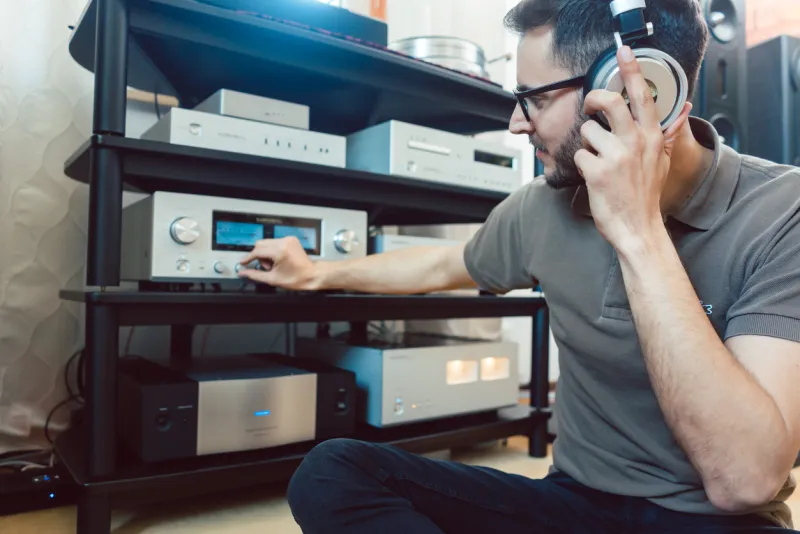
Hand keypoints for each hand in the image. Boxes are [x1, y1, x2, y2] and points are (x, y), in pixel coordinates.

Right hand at [237, 237, 317, 289]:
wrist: (312, 275)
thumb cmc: (297, 278)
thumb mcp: (273, 279)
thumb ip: (256, 275)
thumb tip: (244, 273)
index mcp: (280, 251)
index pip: (257, 251)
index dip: (248, 258)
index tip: (243, 263)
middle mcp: (284, 242)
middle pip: (260, 244)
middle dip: (259, 256)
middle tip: (267, 267)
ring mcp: (288, 239)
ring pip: (267, 242)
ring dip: (266, 253)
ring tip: (274, 264)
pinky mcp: (291, 239)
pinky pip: (275, 242)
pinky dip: (273, 250)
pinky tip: (279, 259)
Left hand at [574, 46, 690, 251]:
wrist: (638, 228)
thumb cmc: (646, 195)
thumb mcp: (663, 161)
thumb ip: (668, 134)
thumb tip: (683, 110)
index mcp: (653, 136)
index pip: (643, 95)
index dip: (632, 70)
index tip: (624, 52)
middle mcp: (636, 141)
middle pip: (608, 101)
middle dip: (593, 99)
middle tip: (591, 106)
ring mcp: (617, 155)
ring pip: (588, 130)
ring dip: (587, 144)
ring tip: (598, 159)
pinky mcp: (598, 171)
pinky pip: (579, 154)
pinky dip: (582, 165)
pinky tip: (594, 176)